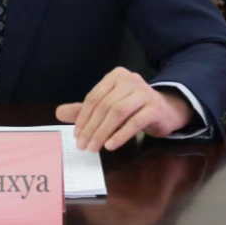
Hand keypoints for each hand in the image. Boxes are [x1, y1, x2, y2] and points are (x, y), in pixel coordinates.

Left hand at [55, 67, 193, 151]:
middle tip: (83, 146)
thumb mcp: (109, 106)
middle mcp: (130, 80)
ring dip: (103, 132)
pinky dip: (120, 135)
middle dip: (91, 128)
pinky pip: (134, 122)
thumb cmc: (134, 108)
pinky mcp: (155, 108)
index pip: (94, 97)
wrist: (166, 110)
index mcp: (116, 76)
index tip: (76, 135)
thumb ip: (86, 110)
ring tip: (94, 148)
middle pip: (104, 106)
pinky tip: (110, 145)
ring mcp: (144, 92)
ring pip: (118, 113)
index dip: (83, 117)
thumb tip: (59, 113)